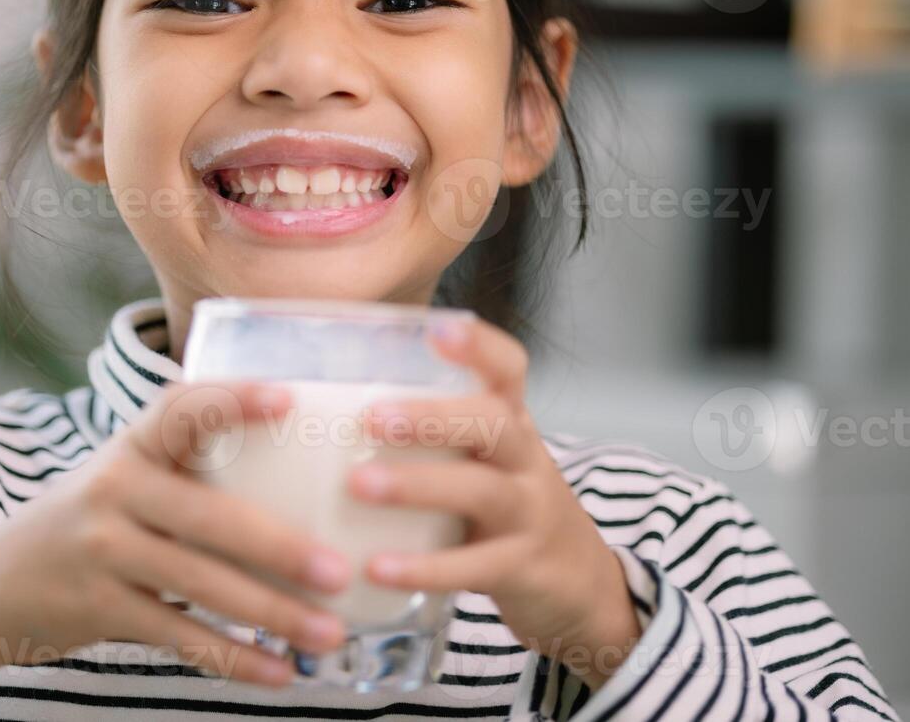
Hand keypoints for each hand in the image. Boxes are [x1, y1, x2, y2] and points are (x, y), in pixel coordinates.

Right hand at [0, 380, 351, 685]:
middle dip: (280, 547)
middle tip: (340, 571)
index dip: (234, 399)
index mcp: (132, 445)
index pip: (182, 408)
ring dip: (272, 613)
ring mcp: (101, 550)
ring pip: (200, 584)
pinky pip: (178, 636)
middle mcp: (113, 489)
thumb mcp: (128, 477)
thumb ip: (192, 469)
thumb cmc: (93, 521)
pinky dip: (233, 658)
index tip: (289, 398)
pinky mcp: (97, 607)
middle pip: (208, 516)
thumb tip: (310, 477)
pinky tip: (279, 672)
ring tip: (330, 634)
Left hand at [347, 316, 641, 689]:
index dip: (479, 347)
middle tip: (371, 418)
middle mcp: (525, 460)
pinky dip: (424, 568)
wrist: (579, 581)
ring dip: (417, 485)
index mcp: (511, 421)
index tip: (437, 328)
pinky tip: (377, 568)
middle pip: (492, 423)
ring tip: (358, 485)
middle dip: (432, 417)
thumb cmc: (506, 503)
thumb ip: (432, 427)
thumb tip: (330, 397)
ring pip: (482, 491)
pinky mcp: (520, 567)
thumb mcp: (484, 456)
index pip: (509, 369)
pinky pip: (473, 567)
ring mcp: (528, 514)